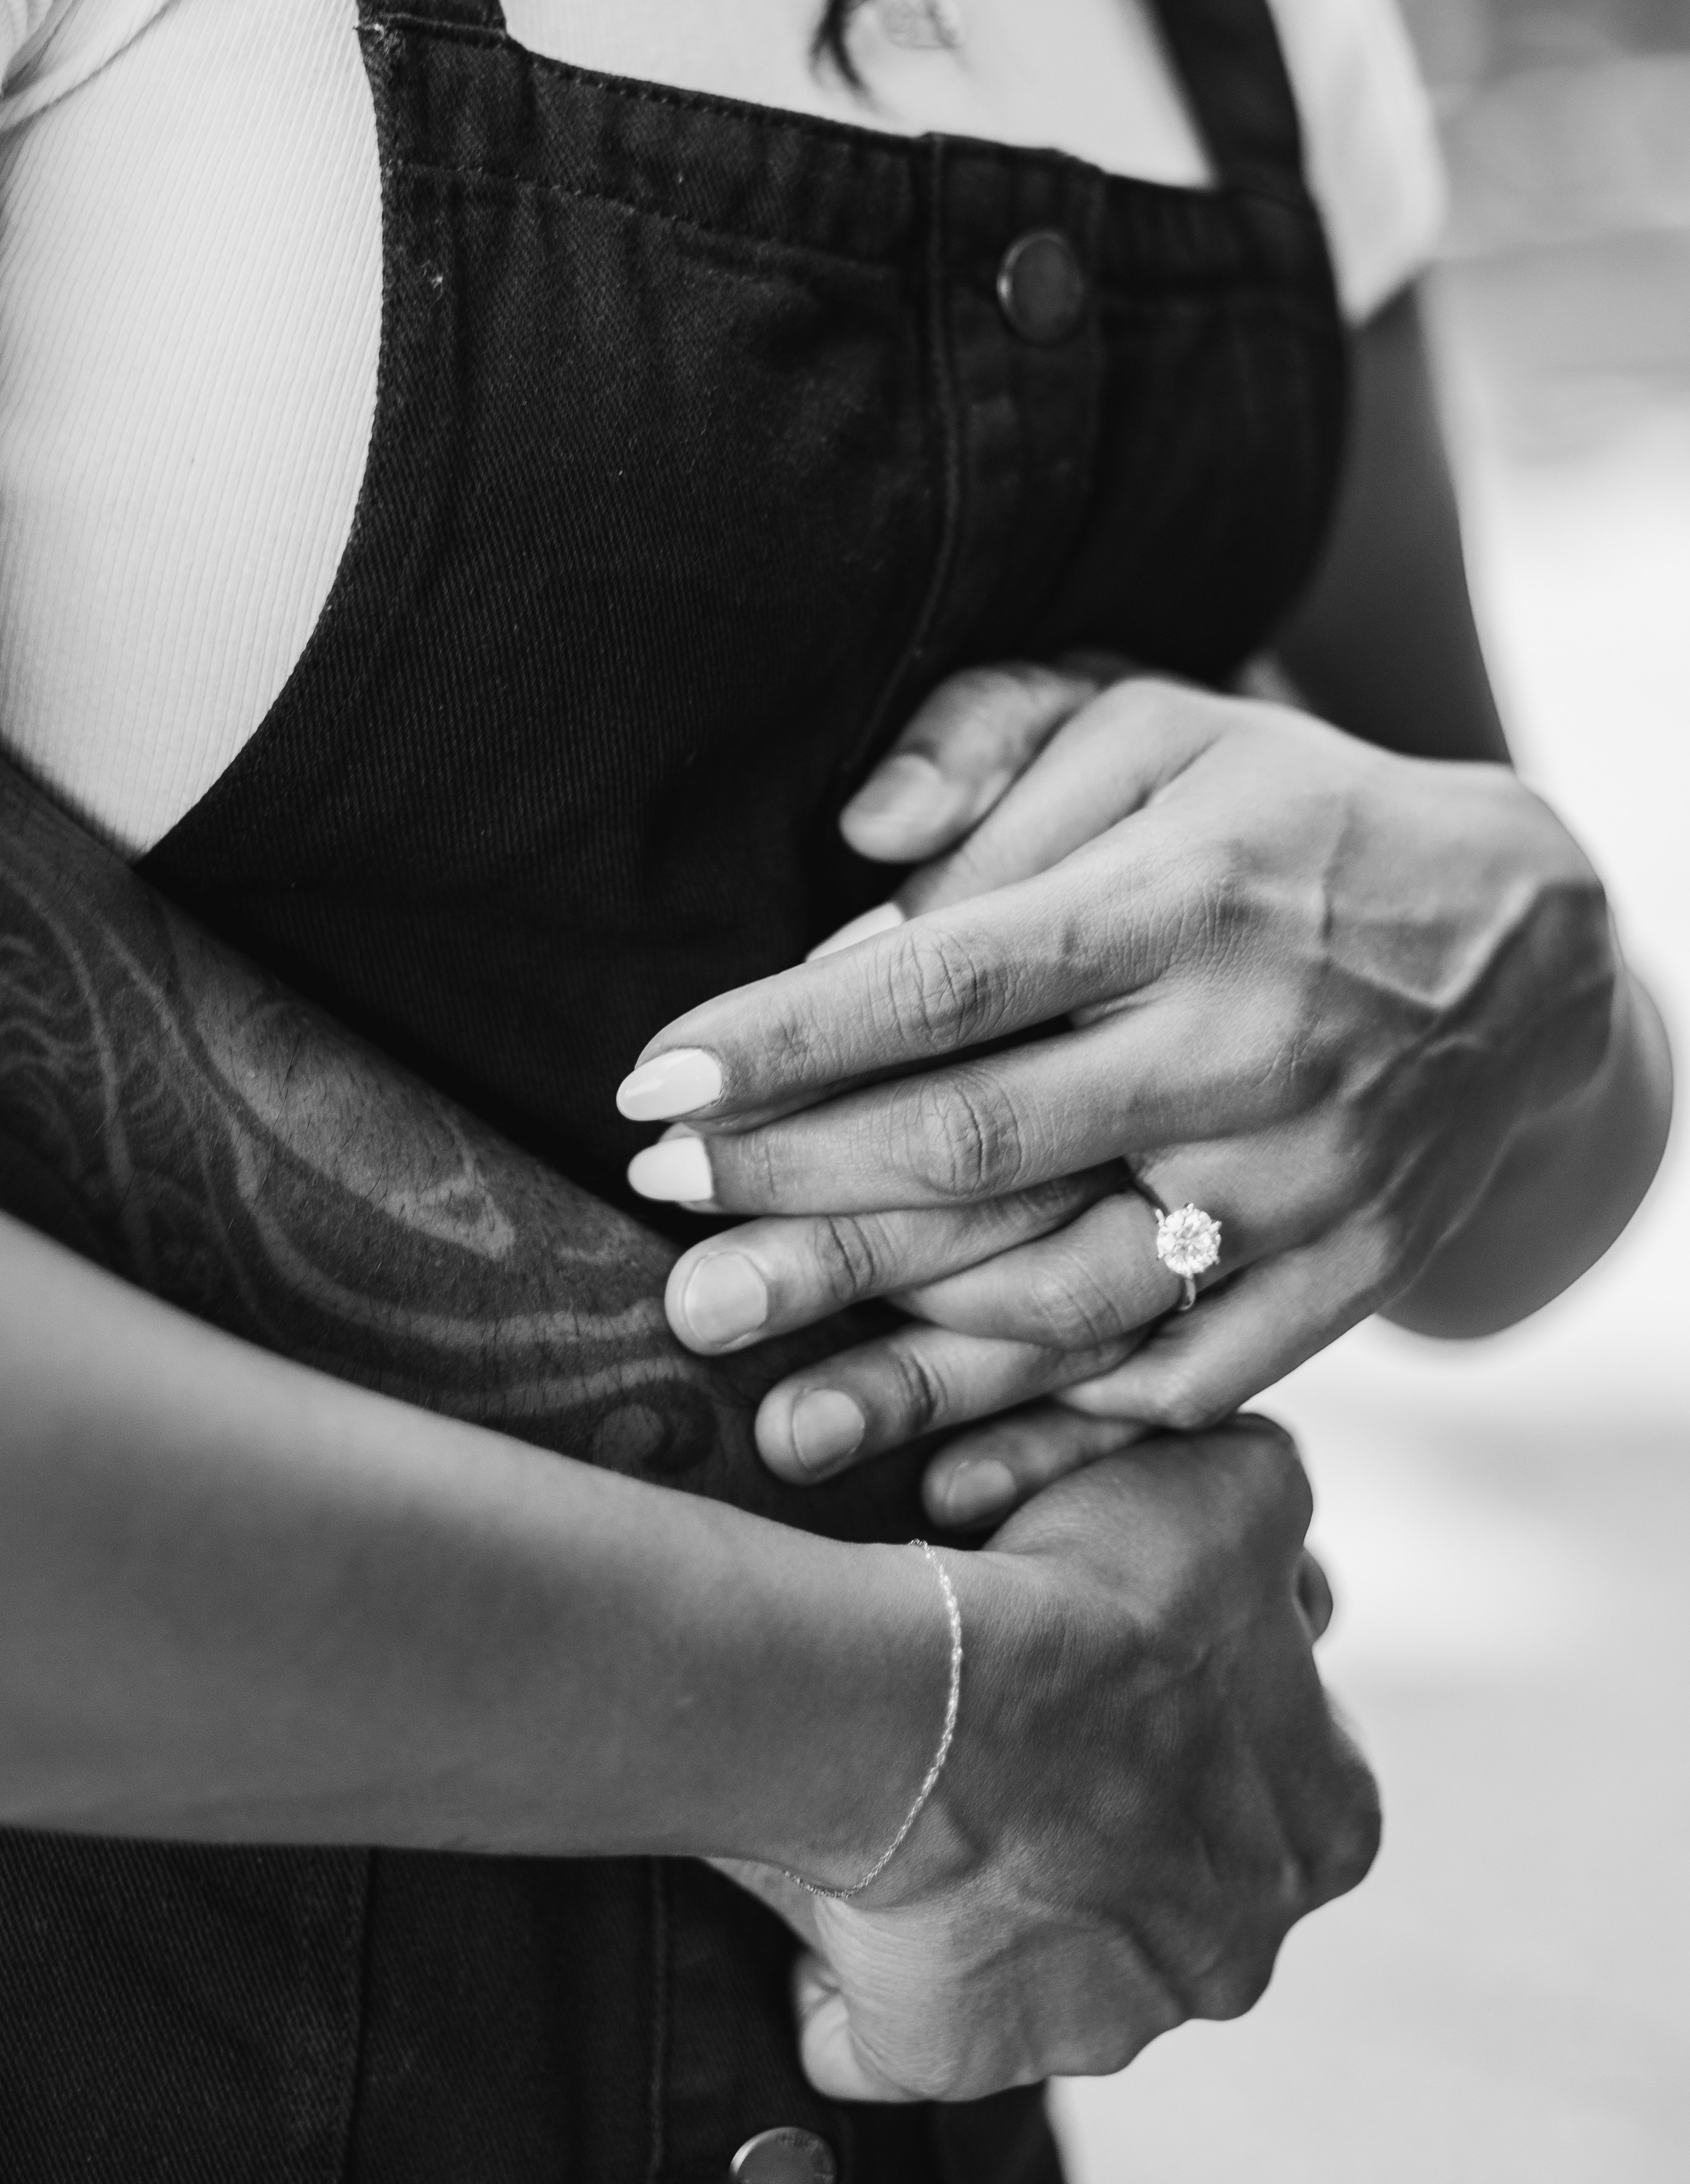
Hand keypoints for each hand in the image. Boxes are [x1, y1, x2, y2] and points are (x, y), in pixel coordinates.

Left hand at [620, 667, 1614, 1515]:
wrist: (1528, 944)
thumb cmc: (1289, 818)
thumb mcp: (1156, 721)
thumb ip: (994, 750)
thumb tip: (854, 845)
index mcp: (1179, 903)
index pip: (943, 984)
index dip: (784, 1042)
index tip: (654, 1081)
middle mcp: (1240, 1053)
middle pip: (977, 1155)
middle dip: (794, 1203)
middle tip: (660, 1231)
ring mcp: (1301, 1183)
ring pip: (1067, 1299)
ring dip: (898, 1355)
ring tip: (754, 1386)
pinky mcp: (1347, 1275)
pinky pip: (1188, 1382)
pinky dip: (1061, 1434)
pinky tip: (940, 1462)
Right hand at [726, 1418, 1376, 2100]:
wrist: (938, 1695)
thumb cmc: (1095, 1594)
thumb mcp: (1238, 1487)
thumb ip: (1271, 1507)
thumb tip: (1262, 1511)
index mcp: (1326, 1830)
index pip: (1278, 1762)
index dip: (1192, 1691)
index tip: (1109, 1639)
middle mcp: (1232, 1952)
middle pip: (1162, 1867)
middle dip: (1097, 1805)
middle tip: (1007, 1713)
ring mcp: (1098, 2021)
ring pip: (1039, 1948)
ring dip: (986, 1885)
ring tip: (908, 1780)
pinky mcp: (958, 2054)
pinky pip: (899, 2037)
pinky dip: (860, 1985)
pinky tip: (837, 1899)